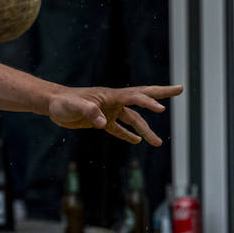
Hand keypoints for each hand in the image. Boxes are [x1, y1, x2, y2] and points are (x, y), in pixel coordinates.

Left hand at [47, 84, 182, 144]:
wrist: (52, 105)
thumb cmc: (62, 103)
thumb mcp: (74, 106)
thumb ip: (89, 111)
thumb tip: (104, 123)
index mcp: (111, 96)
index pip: (135, 97)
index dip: (148, 103)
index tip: (161, 111)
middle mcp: (114, 102)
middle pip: (142, 97)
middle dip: (161, 94)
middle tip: (180, 89)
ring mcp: (109, 111)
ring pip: (133, 120)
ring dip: (145, 131)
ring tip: (158, 143)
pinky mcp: (101, 121)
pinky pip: (119, 129)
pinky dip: (127, 135)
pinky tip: (136, 142)